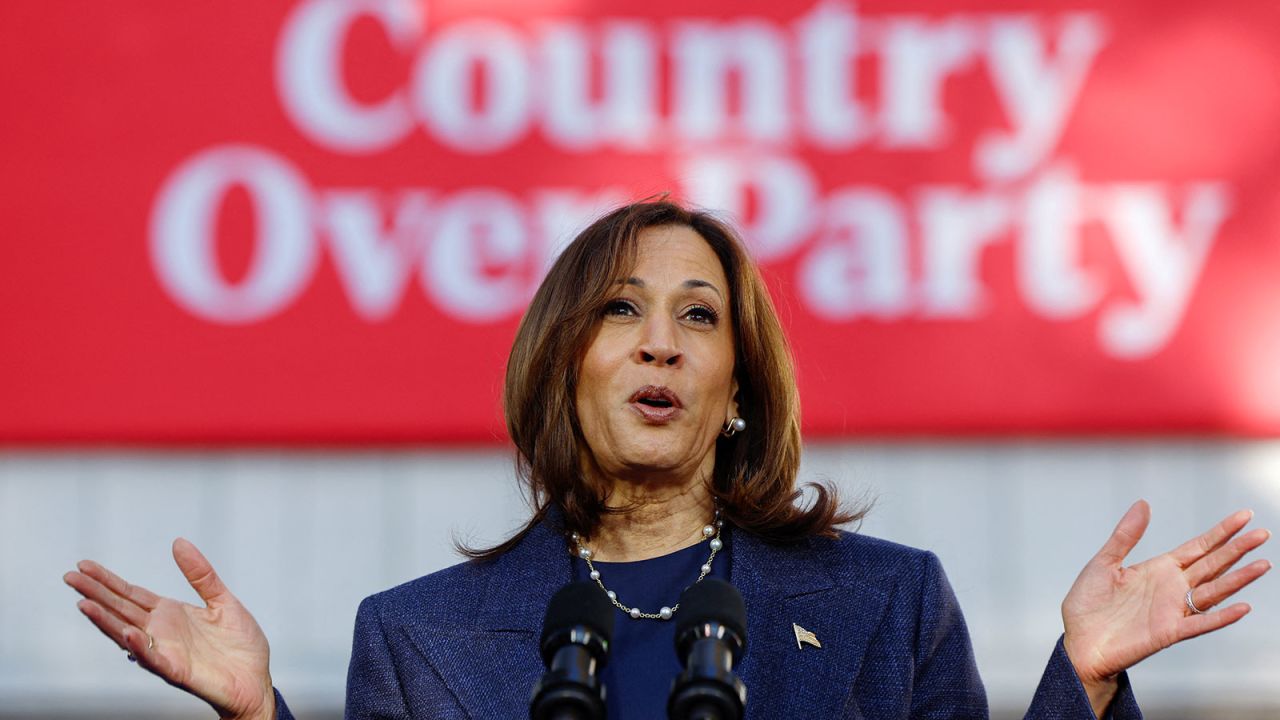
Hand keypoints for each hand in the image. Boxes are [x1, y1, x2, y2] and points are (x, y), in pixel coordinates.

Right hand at [64, 539, 275, 719]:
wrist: (256, 679)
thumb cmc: (240, 645)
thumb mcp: (223, 601)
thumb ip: (200, 575)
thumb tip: (179, 543)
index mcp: (170, 613)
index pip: (131, 594)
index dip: (108, 580)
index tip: (84, 565)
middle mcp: (161, 631)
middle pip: (121, 609)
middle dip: (96, 594)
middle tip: (70, 577)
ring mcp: (166, 651)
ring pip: (127, 634)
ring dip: (106, 620)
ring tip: (84, 603)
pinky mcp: (177, 671)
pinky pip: (154, 658)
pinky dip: (140, 647)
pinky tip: (128, 633)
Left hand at [1061, 501, 1270, 714]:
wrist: (1079, 642)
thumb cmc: (1088, 605)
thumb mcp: (1104, 563)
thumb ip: (1125, 536)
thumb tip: (1143, 504)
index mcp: (1159, 569)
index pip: (1198, 547)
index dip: (1221, 532)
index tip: (1244, 516)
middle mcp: (1172, 588)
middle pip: (1212, 565)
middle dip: (1237, 550)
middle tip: (1262, 534)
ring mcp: (1173, 610)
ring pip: (1214, 591)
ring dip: (1238, 580)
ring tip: (1262, 565)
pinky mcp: (1169, 632)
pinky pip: (1200, 623)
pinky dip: (1221, 617)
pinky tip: (1241, 607)